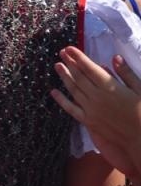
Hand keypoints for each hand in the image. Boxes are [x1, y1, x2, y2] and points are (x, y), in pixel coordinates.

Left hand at [54, 48, 140, 181]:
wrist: (140, 137)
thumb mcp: (140, 88)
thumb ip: (126, 73)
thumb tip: (114, 58)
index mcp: (110, 87)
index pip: (90, 68)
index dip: (78, 57)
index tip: (70, 48)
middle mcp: (97, 97)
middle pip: (79, 77)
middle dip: (69, 64)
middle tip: (61, 53)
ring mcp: (90, 110)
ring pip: (73, 90)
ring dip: (64, 77)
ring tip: (57, 66)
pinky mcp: (88, 121)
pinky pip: (71, 109)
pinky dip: (61, 100)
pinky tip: (54, 92)